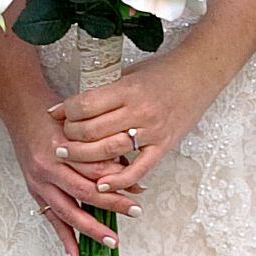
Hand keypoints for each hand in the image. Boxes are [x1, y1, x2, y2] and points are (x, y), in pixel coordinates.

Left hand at [47, 54, 215, 218]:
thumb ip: (106, 90)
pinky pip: (138, 170)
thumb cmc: (163, 71)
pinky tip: (101, 184)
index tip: (56, 114)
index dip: (66, 111)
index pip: (86, 105)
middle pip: (92, 130)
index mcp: (128, 89)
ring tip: (68, 156)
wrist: (200, 73)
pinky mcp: (164, 146)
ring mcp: (152, 131)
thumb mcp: (130, 73)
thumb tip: (75, 105)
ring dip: (83, 157)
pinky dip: (118, 180)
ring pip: (108, 150)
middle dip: (70, 136)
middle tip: (60, 138)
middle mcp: (139, 111)